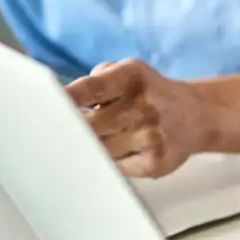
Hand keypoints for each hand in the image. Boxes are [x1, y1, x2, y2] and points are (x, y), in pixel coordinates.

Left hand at [64, 58, 218, 177]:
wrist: (196, 115)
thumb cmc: (151, 93)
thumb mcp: (129, 71)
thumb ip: (96, 81)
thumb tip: (63, 103)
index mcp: (133, 77)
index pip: (92, 88)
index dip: (66, 99)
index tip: (42, 106)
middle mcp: (145, 105)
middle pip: (89, 126)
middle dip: (73, 130)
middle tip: (58, 132)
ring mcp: (151, 136)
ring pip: (99, 150)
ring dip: (90, 147)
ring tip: (95, 139)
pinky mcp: (155, 163)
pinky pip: (115, 167)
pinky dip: (108, 162)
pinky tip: (116, 151)